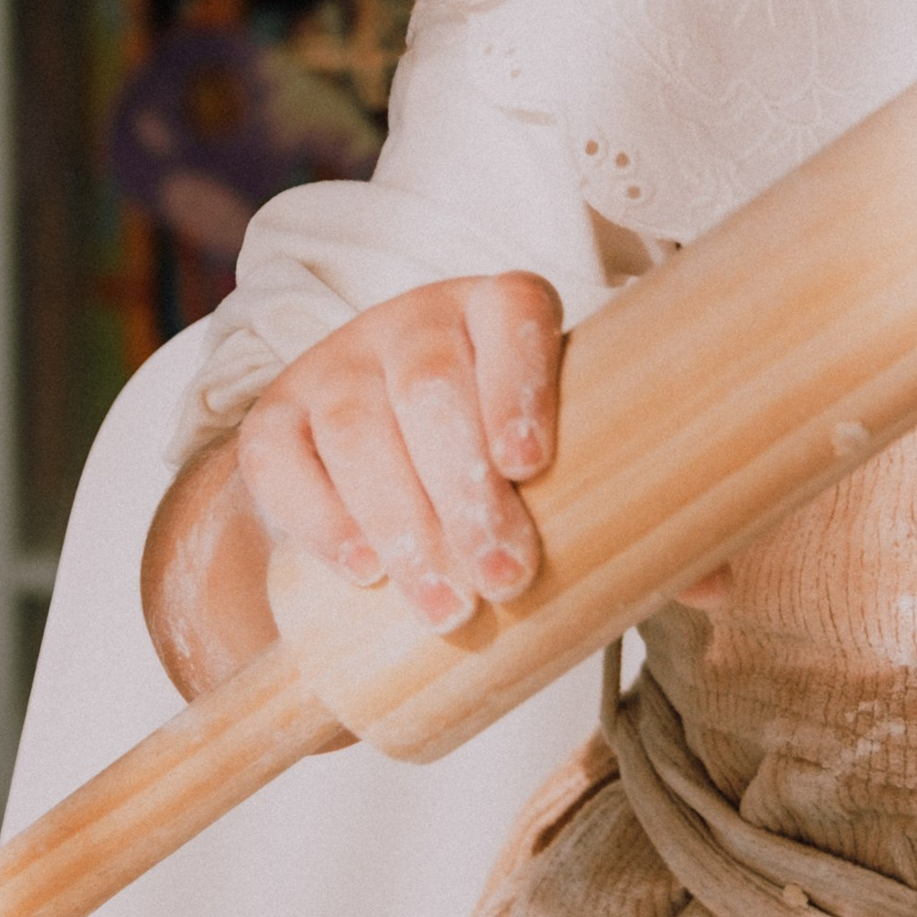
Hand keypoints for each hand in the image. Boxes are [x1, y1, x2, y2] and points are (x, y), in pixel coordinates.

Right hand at [226, 274, 561, 632]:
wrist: (378, 463)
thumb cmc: (496, 459)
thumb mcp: (539, 445)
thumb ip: (577, 474)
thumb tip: (642, 559)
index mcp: (493, 310)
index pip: (513, 311)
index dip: (519, 383)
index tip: (528, 466)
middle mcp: (413, 323)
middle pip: (431, 385)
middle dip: (466, 490)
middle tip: (503, 577)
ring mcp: (337, 363)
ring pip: (357, 427)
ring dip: (404, 525)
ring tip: (446, 606)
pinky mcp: (273, 415)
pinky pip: (280, 460)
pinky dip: (323, 521)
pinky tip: (366, 573)